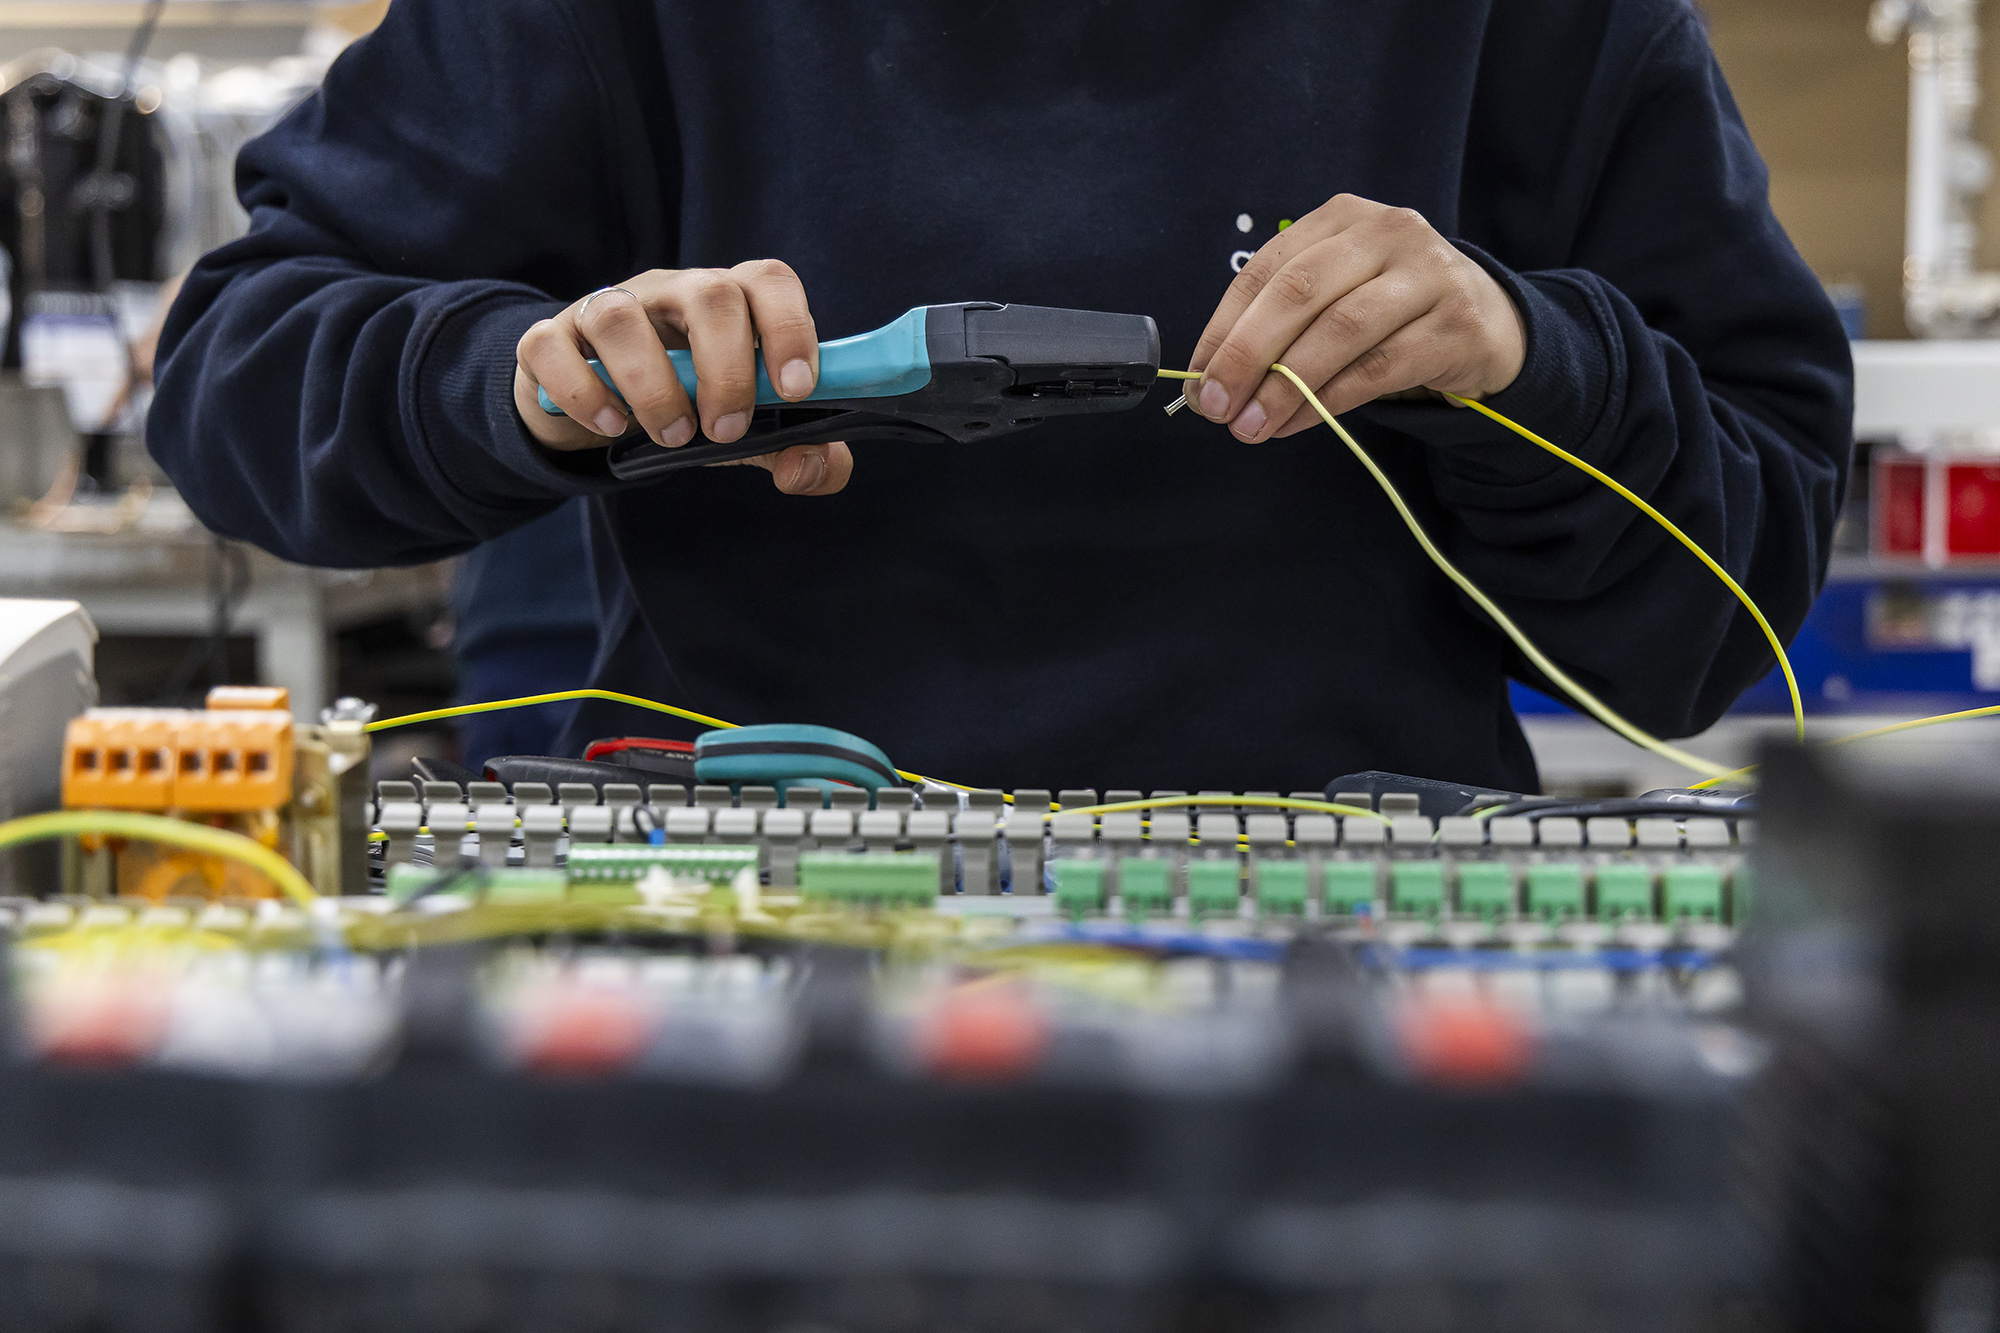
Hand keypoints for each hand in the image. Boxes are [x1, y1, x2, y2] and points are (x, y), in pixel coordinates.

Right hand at [513, 260, 850, 495]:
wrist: (599, 413)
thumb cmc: (692, 408)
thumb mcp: (753, 433)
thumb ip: (802, 451)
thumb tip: (808, 466)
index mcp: (730, 301)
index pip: (769, 280)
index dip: (791, 327)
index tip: (797, 390)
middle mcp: (670, 292)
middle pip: (709, 293)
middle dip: (727, 369)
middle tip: (726, 429)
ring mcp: (605, 309)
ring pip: (621, 316)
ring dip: (653, 385)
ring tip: (672, 435)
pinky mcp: (549, 340)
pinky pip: (552, 348)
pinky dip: (581, 391)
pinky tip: (609, 425)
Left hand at [1185, 195, 1525, 440]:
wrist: (1490, 324)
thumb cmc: (1392, 312)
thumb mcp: (1337, 295)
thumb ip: (1281, 325)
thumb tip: (1210, 381)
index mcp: (1342, 219)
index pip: (1266, 270)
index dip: (1223, 327)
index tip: (1196, 379)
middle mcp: (1387, 233)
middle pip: (1298, 294)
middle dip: (1246, 356)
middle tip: (1215, 408)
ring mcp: (1427, 275)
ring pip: (1338, 332)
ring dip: (1284, 387)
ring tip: (1251, 426)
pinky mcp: (1455, 325)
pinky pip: (1376, 369)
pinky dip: (1327, 402)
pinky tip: (1295, 424)